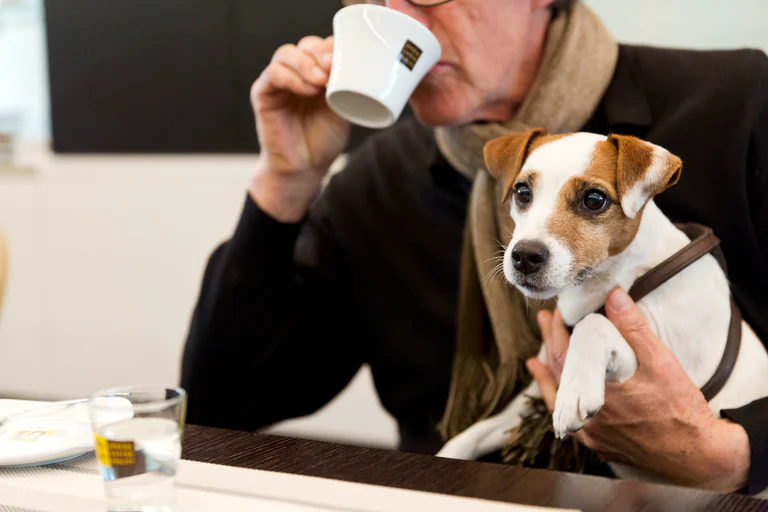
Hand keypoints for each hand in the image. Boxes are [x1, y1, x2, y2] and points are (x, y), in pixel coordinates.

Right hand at [249, 36, 350, 221]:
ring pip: (286, 54)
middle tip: (333, 67)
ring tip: (322, 81)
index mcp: (317, 73)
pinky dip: (290, 77)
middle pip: (305, 45)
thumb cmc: (324, 139)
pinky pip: (272, 74)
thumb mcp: (343, 110)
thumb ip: (347, 87)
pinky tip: (307, 90)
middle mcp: (297, 73)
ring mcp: (278, 82)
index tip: (349, 58)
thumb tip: (360, 66)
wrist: (305, 168)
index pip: (322, 46)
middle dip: (320, 52)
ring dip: (305, 63)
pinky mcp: (263, 94)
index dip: (334, 46)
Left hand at [526, 288, 750, 492]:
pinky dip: (560, 406)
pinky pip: (570, 423)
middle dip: (550, 345)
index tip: (553, 314)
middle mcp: (587, 415)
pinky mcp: (599, 444)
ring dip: (548, 376)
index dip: (555, 331)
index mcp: (597, 391)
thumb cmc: (681, 410)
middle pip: (558, 373)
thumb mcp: (660, 362)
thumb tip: (614, 296)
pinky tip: (556, 398)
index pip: (563, 354)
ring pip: (559, 401)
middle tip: (545, 323)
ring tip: (535, 360)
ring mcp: (591, 432)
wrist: (698, 456)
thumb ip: (634, 328)